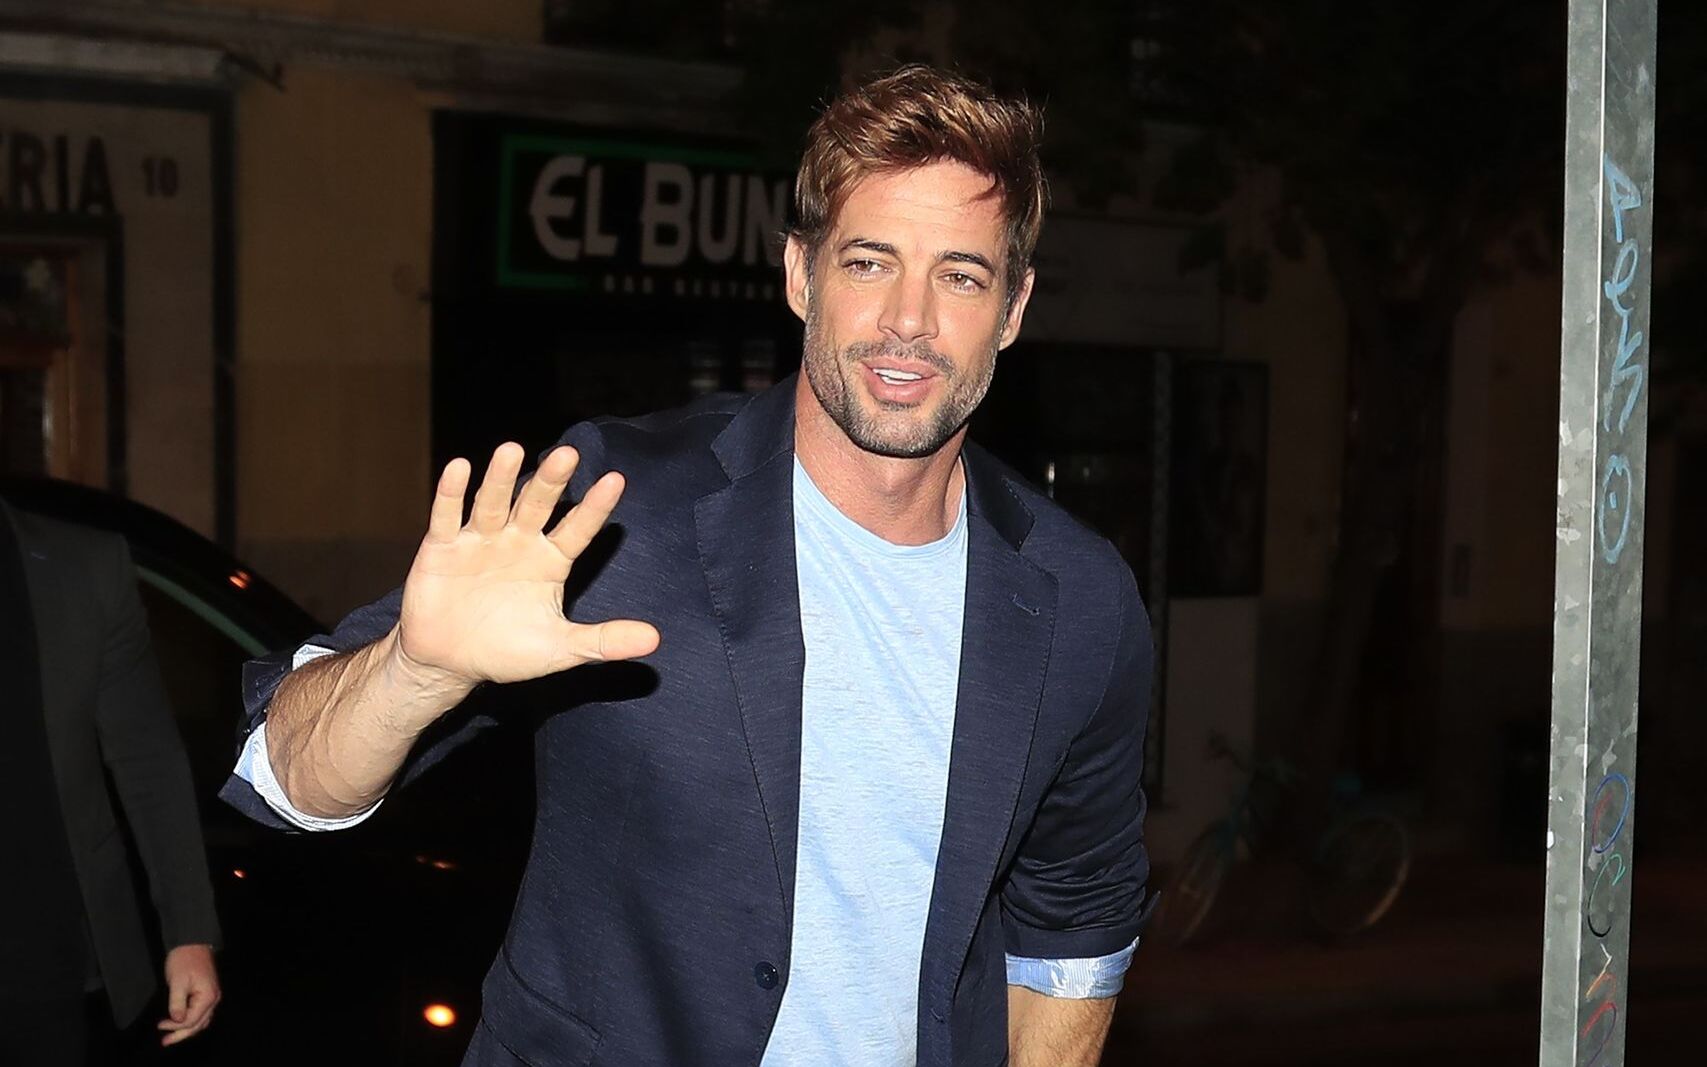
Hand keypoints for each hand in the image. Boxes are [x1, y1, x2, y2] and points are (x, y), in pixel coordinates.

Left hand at [158, 943, 219, 1045]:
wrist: (192, 943)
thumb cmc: (184, 960)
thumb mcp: (177, 981)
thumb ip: (177, 1003)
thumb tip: (177, 1019)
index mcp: (208, 996)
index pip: (191, 1020)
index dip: (175, 1026)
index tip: (160, 1025)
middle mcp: (214, 999)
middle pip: (198, 1024)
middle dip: (181, 1034)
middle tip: (165, 1041)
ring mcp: (212, 996)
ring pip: (202, 1020)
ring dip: (187, 1030)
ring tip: (172, 1036)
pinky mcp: (208, 993)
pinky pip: (202, 1013)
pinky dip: (192, 1021)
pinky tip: (182, 1023)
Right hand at [394, 443, 660, 691]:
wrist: (449, 663)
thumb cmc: (508, 651)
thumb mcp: (559, 649)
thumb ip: (602, 640)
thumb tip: (655, 640)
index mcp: (551, 560)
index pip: (578, 528)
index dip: (595, 507)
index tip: (616, 480)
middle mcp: (519, 541)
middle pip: (538, 504)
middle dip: (551, 481)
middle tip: (568, 454)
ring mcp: (480, 540)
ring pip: (494, 502)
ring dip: (501, 478)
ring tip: (512, 450)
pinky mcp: (442, 547)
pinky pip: (447, 516)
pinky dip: (451, 493)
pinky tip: (459, 467)